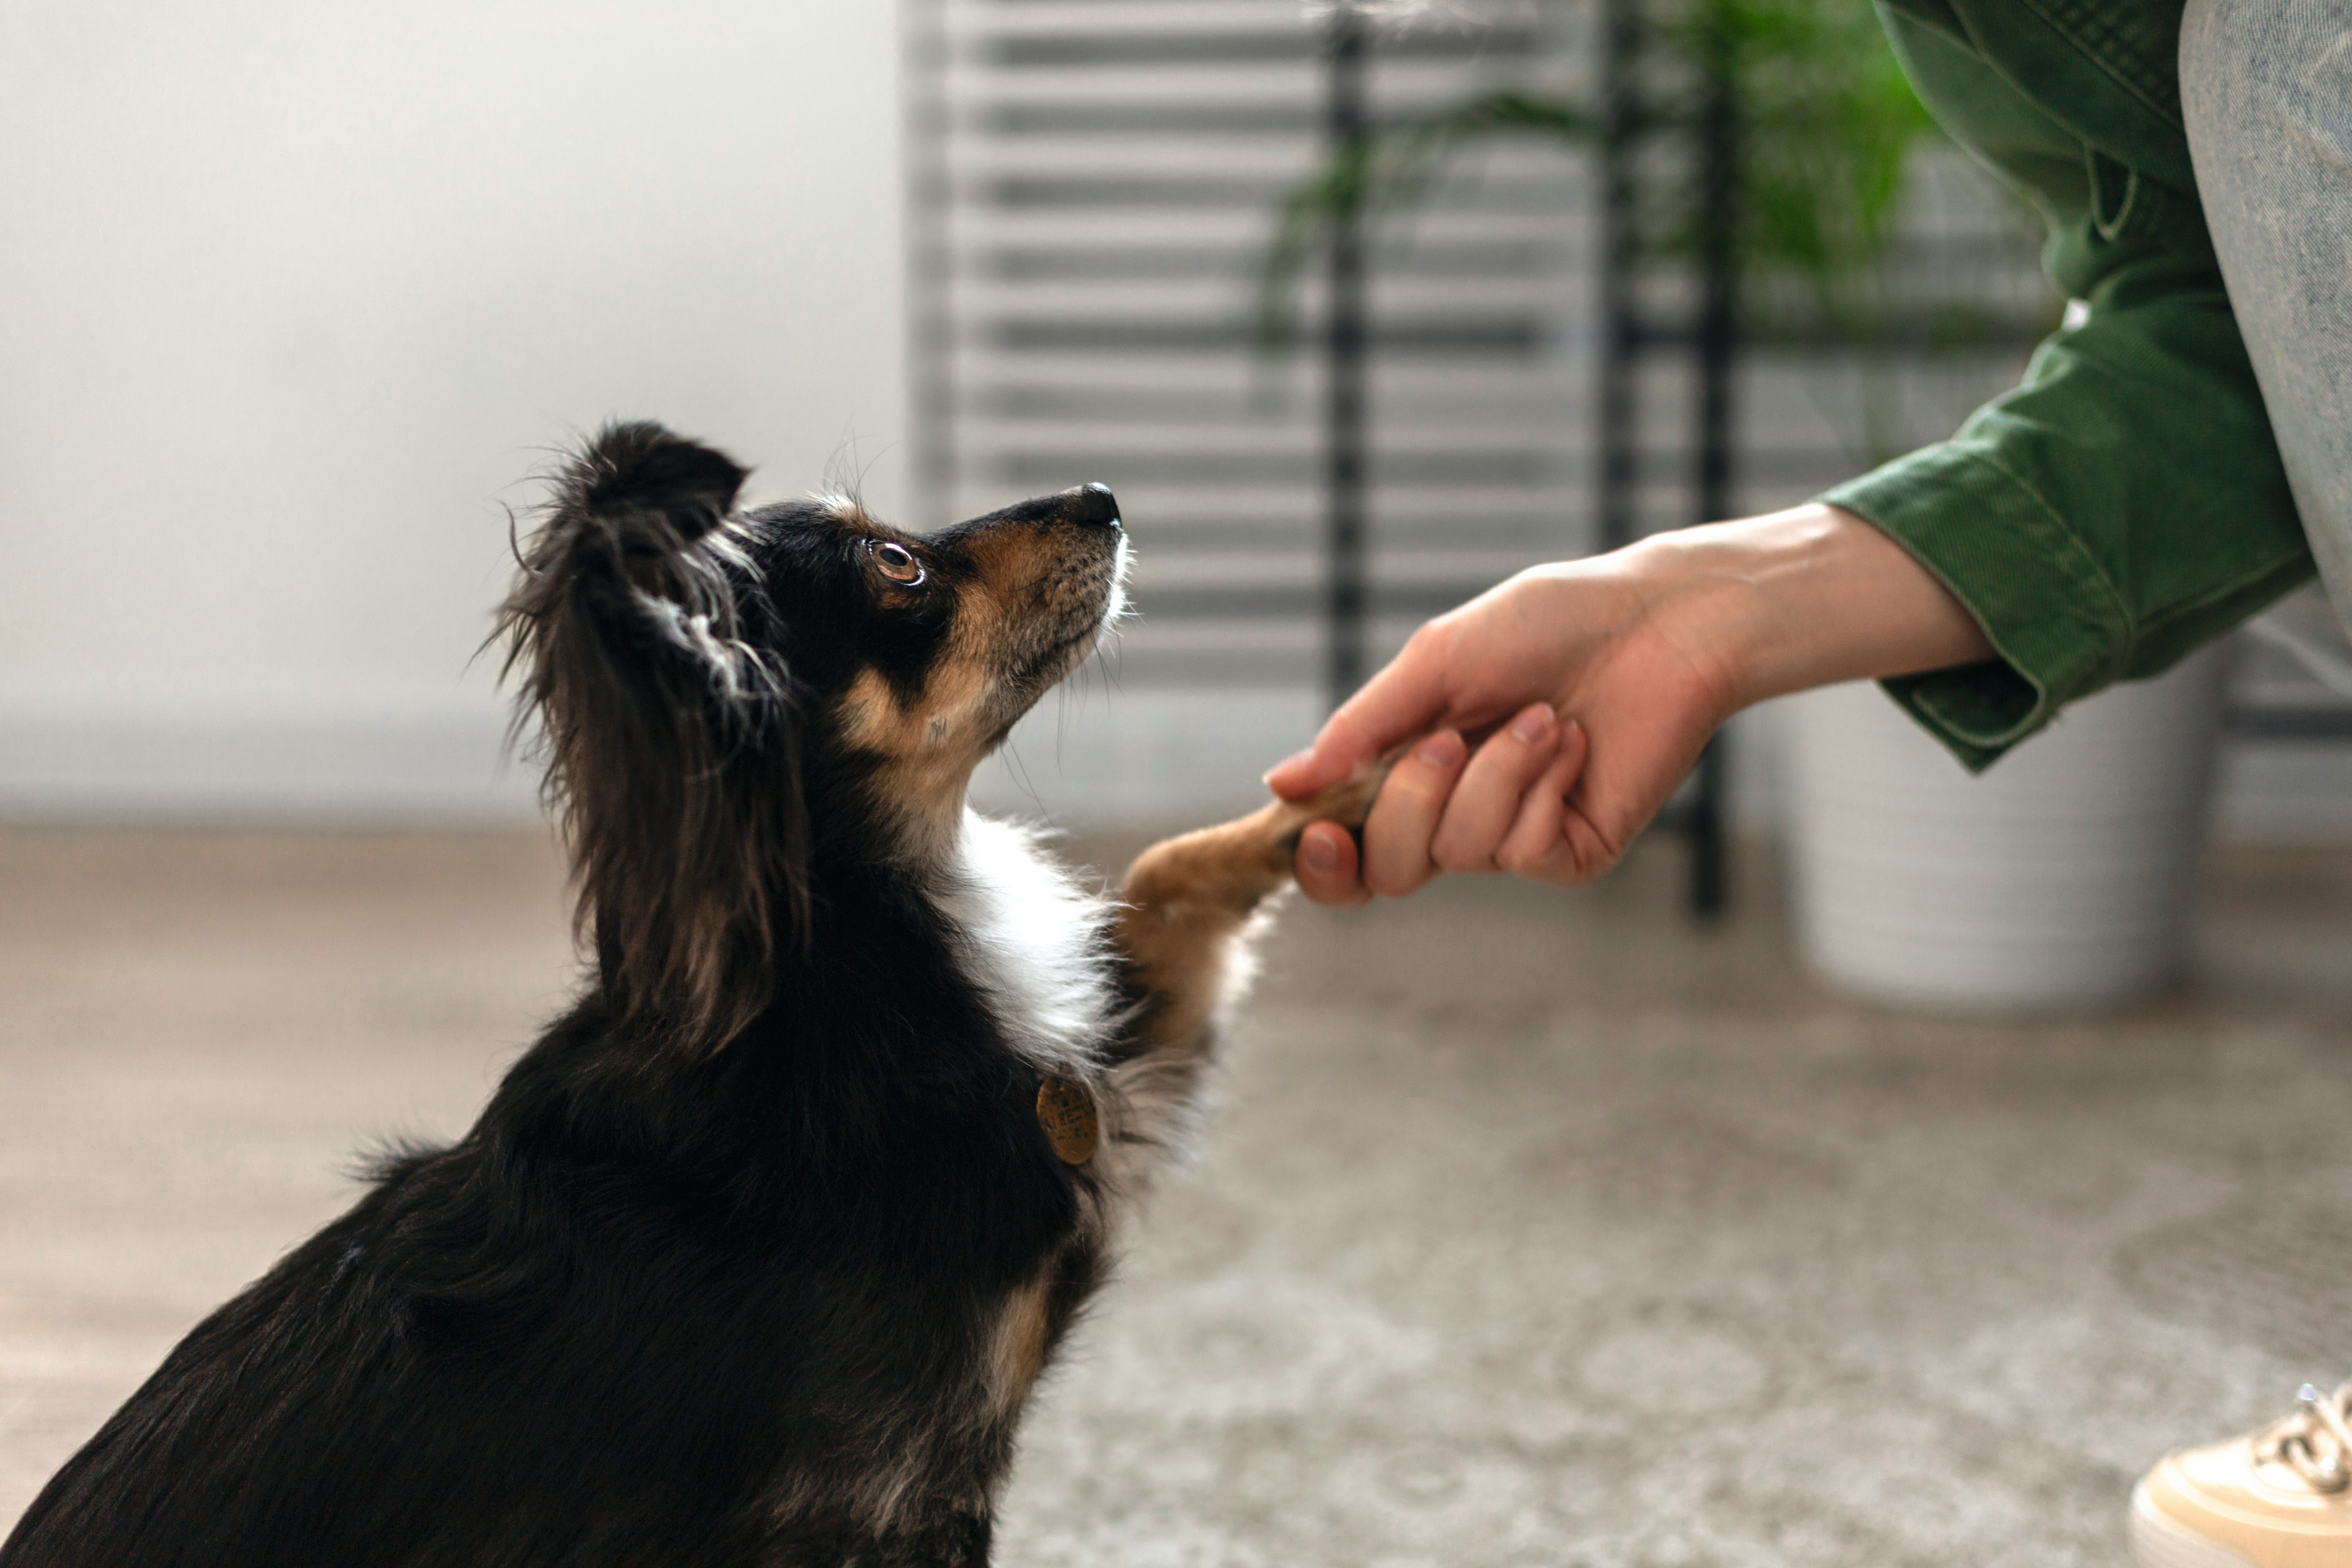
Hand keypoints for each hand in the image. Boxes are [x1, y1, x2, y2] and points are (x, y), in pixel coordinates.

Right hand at [1266, 505, 1994, 904]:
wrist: (1657, 623)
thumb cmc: (1549, 625)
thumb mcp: (1438, 661)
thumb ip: (1361, 727)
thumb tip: (1283, 784)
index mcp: (1411, 770)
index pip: (1346, 850)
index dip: (1322, 861)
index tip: (1319, 831)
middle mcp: (1455, 815)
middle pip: (1389, 870)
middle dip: (1408, 803)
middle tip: (1449, 741)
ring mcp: (1514, 838)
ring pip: (1457, 853)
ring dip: (1494, 774)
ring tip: (1541, 718)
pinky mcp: (1571, 853)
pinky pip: (1522, 850)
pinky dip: (1540, 786)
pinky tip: (1574, 744)